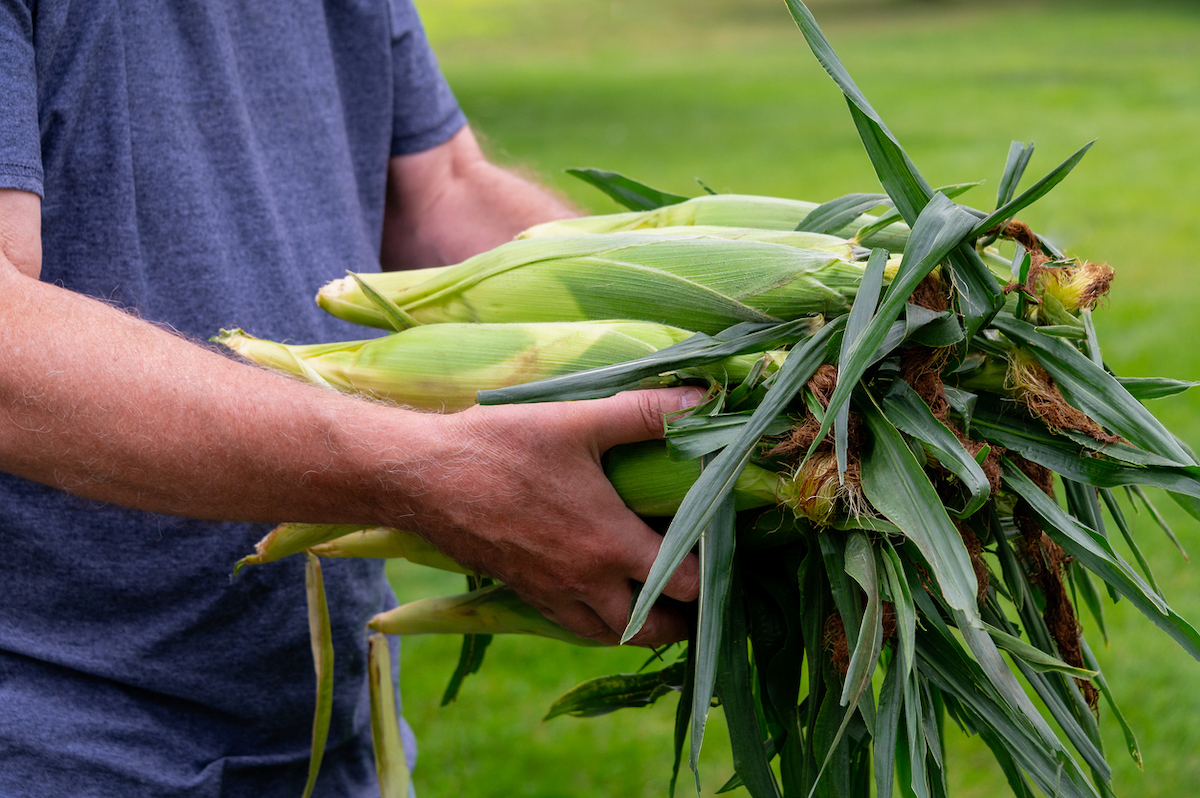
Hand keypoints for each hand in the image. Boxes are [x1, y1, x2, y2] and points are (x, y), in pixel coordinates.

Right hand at [390, 388, 704, 646]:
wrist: (421, 477)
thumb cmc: (501, 446)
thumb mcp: (578, 419)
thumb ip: (646, 411)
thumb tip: (706, 397)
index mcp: (610, 544)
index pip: (686, 583)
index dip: (713, 573)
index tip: (724, 550)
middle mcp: (586, 582)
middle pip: (652, 629)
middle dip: (684, 619)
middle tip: (700, 594)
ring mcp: (552, 593)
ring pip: (611, 635)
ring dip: (642, 626)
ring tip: (659, 600)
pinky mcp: (524, 592)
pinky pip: (573, 627)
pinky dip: (600, 622)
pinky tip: (602, 593)